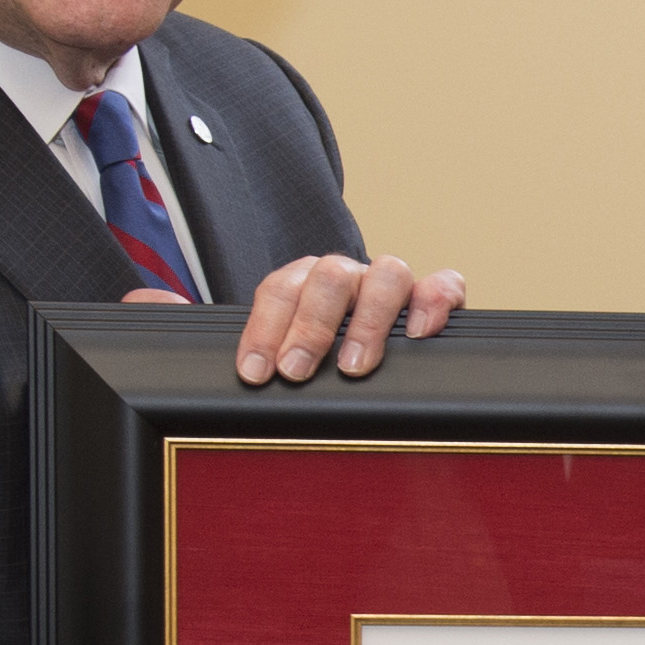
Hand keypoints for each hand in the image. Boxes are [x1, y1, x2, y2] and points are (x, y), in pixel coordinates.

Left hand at [234, 253, 466, 386]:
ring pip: (387, 274)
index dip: (264, 328)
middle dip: (310, 326)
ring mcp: (394, 286)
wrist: (383, 352)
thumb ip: (263, 348)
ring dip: (367, 321)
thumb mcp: (289, 352)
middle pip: (330, 276)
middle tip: (297, 369)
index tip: (257, 370)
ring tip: (354, 366)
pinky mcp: (438, 298)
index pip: (281, 289)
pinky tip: (417, 333)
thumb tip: (199, 329)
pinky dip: (432, 303)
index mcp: (309, 282)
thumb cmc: (328, 356)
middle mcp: (351, 277)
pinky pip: (444, 285)